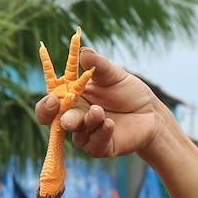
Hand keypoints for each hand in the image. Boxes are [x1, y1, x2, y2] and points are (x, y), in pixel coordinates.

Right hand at [33, 47, 171, 158]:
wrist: (150, 111)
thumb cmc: (127, 91)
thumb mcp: (113, 73)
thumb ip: (97, 64)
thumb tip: (83, 51)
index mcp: (72, 99)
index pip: (51, 105)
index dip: (47, 105)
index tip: (53, 99)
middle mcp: (76, 118)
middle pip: (58, 123)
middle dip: (63, 120)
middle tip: (68, 118)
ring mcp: (87, 134)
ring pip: (78, 135)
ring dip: (87, 123)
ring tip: (98, 112)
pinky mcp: (102, 147)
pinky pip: (95, 146)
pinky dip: (101, 134)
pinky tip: (109, 125)